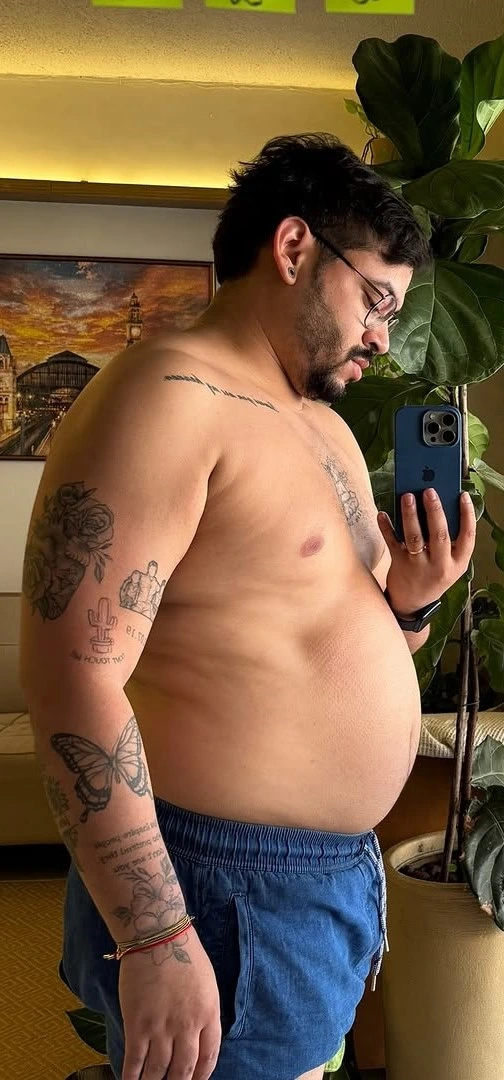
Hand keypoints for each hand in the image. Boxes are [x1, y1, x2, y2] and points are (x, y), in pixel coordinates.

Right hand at [119, 927, 220, 1079]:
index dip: (201, 1076)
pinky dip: (132, 1077)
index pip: (209, 1058)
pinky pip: (135, 1061)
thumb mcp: (207, 984)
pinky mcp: (137, 1025)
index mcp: (208, 1014)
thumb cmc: (184, 953)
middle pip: (184, 1070)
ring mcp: (161, 1028)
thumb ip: (204, 1013)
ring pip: (158, 1071)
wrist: (156, 936)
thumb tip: (198, 1037)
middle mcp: (187, 1027)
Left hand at [377, 488, 475, 616]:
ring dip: (410, 515)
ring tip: (407, 496)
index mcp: (458, 563)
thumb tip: (437, 506)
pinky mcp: (400, 566)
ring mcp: (419, 567)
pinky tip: (383, 514)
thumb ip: (448, 542)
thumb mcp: (449, 564)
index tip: (462, 495)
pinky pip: (392, 543)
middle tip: (429, 491)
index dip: (467, 515)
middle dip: (435, 511)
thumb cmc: (432, 575)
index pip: (468, 536)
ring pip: (415, 538)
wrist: (413, 603)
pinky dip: (387, 527)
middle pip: (440, 535)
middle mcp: (440, 566)